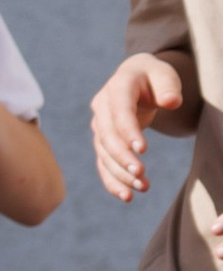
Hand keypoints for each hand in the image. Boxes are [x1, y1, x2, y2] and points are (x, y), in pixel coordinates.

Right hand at [92, 51, 187, 201]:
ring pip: (103, 153)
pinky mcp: (103, 141)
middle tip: (141, 174)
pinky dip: (112, 180)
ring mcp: (100, 125)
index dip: (128, 131)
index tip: (142, 151)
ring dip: (120, 173)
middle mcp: (102, 107)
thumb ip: (168, 86)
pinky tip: (126, 196)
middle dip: (122, 157)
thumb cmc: (154, 78)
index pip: (120, 111)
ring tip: (142, 188)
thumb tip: (171, 101)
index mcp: (118, 87)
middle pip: (107, 136)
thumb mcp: (164, 75)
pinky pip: (103, 163)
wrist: (136, 79)